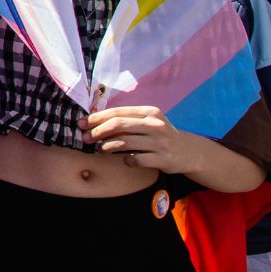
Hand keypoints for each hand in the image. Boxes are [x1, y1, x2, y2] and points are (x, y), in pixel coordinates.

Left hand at [83, 105, 210, 175]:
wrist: (189, 152)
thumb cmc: (160, 135)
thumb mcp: (148, 122)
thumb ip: (126, 120)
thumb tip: (93, 122)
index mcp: (149, 112)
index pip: (117, 112)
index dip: (97, 117)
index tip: (82, 123)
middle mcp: (155, 125)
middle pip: (118, 125)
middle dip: (98, 131)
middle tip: (86, 138)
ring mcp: (160, 142)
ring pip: (124, 142)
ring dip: (107, 146)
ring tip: (100, 149)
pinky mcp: (163, 159)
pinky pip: (135, 159)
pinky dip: (125, 159)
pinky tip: (125, 159)